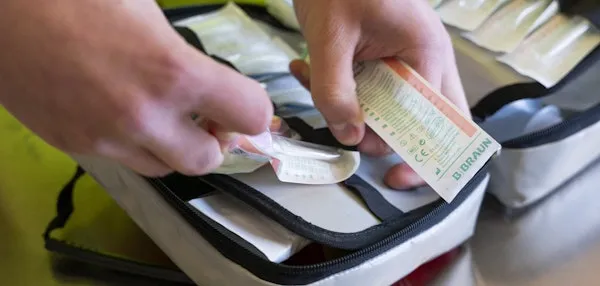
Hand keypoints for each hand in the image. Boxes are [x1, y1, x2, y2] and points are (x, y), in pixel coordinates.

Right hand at [0, 0, 271, 176]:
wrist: (1, 6)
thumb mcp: (147, 9)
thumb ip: (186, 57)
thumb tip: (209, 84)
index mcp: (173, 72)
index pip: (251, 115)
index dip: (254, 108)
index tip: (242, 101)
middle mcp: (143, 116)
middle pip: (209, 160)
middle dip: (214, 139)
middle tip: (204, 115)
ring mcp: (104, 137)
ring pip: (163, 167)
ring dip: (174, 147)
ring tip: (160, 114)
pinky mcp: (71, 144)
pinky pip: (122, 159)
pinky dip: (134, 144)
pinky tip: (119, 111)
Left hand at [290, 0, 469, 189]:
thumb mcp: (330, 36)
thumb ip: (335, 90)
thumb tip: (348, 135)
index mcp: (425, 55)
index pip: (438, 123)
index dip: (421, 156)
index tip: (394, 177)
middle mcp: (425, 62)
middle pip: (429, 124)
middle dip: (389, 139)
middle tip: (352, 135)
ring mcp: (406, 61)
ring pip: (395, 111)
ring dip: (355, 113)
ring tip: (317, 89)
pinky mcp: (383, 59)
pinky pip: (370, 92)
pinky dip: (340, 94)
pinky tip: (307, 73)